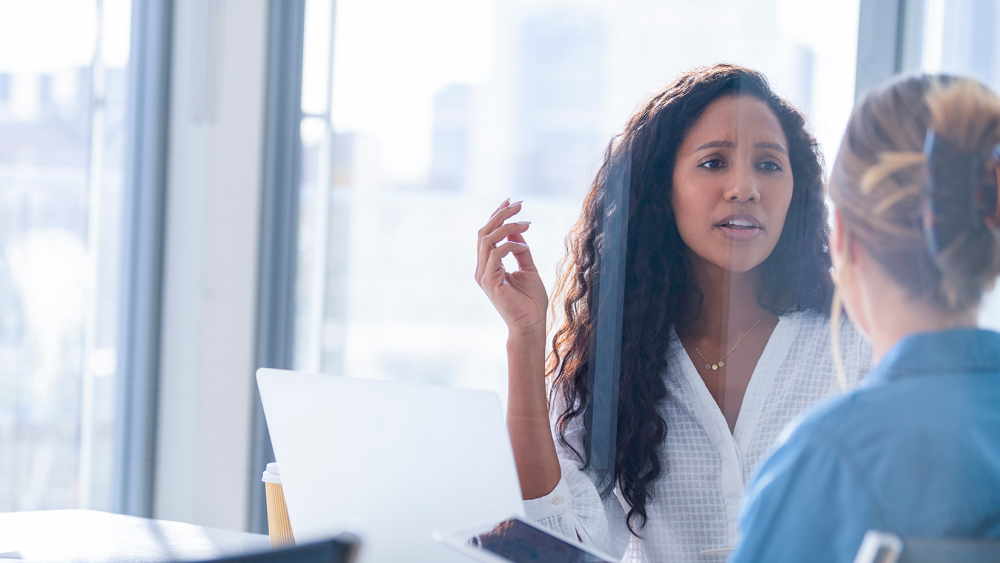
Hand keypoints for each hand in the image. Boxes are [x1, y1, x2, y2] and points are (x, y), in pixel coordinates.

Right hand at [475, 199, 548, 335]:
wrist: (531, 324)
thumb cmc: (531, 301)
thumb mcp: (528, 269)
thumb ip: (520, 251)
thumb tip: (517, 231)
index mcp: (488, 265)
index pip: (487, 234)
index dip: (497, 215)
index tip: (512, 202)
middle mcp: (482, 269)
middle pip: (484, 232)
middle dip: (501, 215)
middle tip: (520, 205)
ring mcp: (484, 275)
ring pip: (487, 240)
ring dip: (507, 227)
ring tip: (526, 223)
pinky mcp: (490, 282)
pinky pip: (496, 255)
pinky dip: (510, 246)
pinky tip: (525, 248)